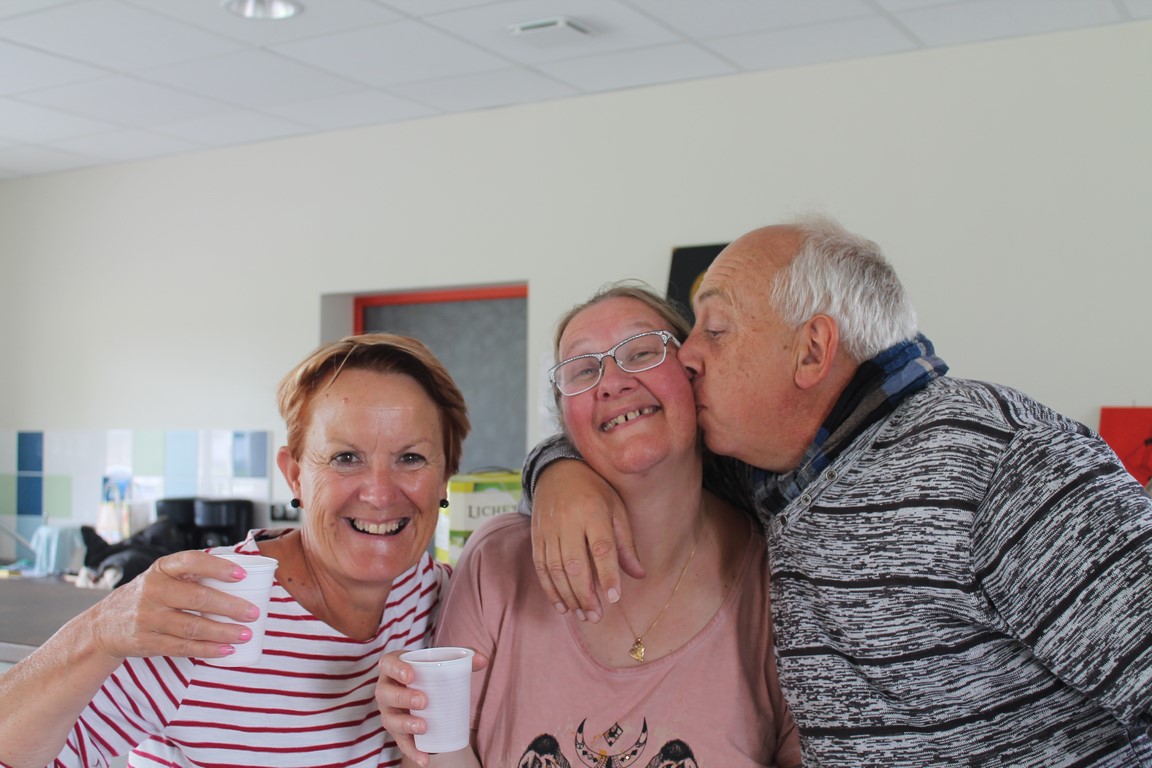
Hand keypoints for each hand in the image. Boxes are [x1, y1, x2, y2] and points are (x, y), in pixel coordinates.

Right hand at [88, 549, 262, 661]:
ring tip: (246, 634)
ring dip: (223, 631)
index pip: (191, 562)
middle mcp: (153, 591)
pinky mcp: (146, 642)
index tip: (241, 575)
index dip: (217, 567)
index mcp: (162, 569)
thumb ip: (191, 575)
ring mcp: (148, 618)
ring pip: (192, 626)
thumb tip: (241, 574)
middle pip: (197, 598)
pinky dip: (207, 649)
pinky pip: (182, 647)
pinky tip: (226, 649)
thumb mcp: (162, 576)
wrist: (103, 625)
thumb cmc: (147, 596)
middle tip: (254, 613)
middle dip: (229, 606)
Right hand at [376, 649, 487, 766]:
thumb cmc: (430, 671)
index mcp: (393, 667)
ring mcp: (389, 711)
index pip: (387, 664)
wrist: (424, 690)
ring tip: (423, 727)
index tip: (411, 675)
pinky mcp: (396, 731)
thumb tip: (484, 660)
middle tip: (423, 701)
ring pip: (389, 720)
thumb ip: (464, 658)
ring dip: (405, 725)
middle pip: (385, 694)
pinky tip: (425, 758)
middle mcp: (386, 689)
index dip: (396, 669)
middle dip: (402, 698)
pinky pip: (401, 743)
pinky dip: (412, 751)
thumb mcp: (443, 661)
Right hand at [530, 459, 642, 622]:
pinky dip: (550, 589)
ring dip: (569, 596)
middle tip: (597, 616)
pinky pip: (541, 567)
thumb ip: (626, 543)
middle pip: (575, 564)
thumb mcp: (616, 509)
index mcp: (593, 512)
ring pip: (556, 569)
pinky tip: (562, 606)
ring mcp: (549, 530)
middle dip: (586, 594)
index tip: (614, 598)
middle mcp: (568, 521)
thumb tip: (639, 575)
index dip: (608, 575)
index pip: (601, 548)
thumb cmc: (595, 491)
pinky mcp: (537, 537)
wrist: (558, 471)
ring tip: (583, 615)